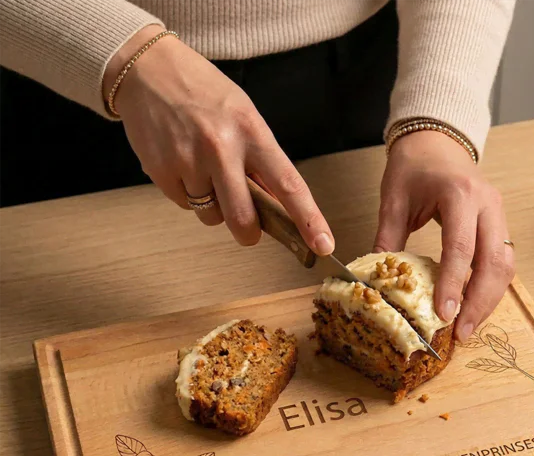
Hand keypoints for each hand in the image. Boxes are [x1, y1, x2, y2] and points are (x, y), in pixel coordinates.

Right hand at [103, 26, 333, 254]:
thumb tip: (280, 208)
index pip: (289, 184)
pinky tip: (182, 163)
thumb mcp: (244, 116)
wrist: (146, 69)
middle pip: (243, 220)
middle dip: (248, 233)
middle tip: (248, 229)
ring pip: (211, 217)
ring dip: (213, 206)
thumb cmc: (204, 95)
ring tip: (203, 170)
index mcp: (251, 131)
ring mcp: (188, 160)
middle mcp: (221, 147)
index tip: (324, 245)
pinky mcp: (161, 171)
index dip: (309, 219)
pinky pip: (185, 205)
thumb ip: (261, 162)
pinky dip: (187, 194)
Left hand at [374, 130, 513, 341]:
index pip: (461, 248)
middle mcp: (487, 204)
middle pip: (494, 262)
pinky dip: (491, 287)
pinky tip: (474, 307)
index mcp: (460, 194)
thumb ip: (388, 239)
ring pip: (505, 265)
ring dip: (489, 299)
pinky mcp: (499, 224)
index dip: (453, 285)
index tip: (444, 315)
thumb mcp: (393, 199)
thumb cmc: (414, 166)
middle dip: (479, 302)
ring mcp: (498, 214)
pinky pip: (503, 260)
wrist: (436, 141)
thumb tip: (377, 282)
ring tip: (468, 327)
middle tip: (461, 333)